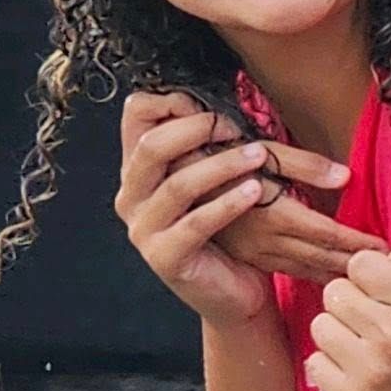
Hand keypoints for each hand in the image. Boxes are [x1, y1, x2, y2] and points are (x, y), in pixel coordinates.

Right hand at [115, 92, 274, 327]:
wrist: (235, 293)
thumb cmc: (231, 230)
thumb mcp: (220, 179)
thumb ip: (215, 143)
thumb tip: (235, 97)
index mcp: (140, 168)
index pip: (136, 114)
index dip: (170, 101)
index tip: (212, 104)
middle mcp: (132, 195)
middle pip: (151, 146)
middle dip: (197, 130)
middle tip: (237, 127)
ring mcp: (143, 229)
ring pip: (177, 184)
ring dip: (221, 165)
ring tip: (258, 156)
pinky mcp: (164, 258)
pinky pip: (194, 225)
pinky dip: (226, 205)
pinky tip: (254, 192)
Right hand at [210, 140, 386, 281]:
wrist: (174, 179)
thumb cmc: (220, 155)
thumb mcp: (262, 152)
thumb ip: (303, 165)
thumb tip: (346, 177)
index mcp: (274, 211)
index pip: (326, 233)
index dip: (355, 241)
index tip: (381, 245)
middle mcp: (265, 237)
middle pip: (320, 254)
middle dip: (352, 260)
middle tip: (384, 265)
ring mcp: (254, 251)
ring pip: (304, 267)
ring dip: (335, 271)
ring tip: (364, 277)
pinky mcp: (246, 257)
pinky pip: (287, 270)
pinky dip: (312, 275)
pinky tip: (327, 278)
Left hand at [305, 250, 390, 390]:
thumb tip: (375, 261)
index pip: (361, 264)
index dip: (366, 277)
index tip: (375, 293)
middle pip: (335, 292)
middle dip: (349, 305)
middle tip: (366, 324)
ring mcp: (370, 368)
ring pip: (321, 325)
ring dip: (336, 335)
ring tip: (359, 348)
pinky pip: (316, 363)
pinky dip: (330, 367)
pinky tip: (354, 374)